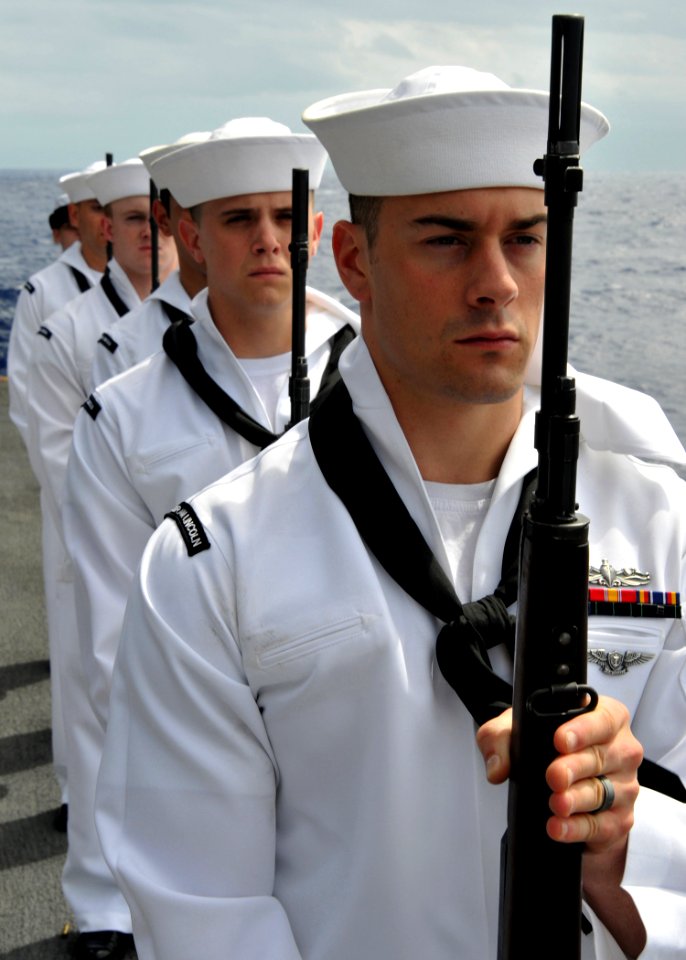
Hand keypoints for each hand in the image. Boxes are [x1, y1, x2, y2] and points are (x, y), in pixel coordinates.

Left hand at [475, 696, 641, 851]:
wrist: (562, 791)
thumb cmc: (546, 748)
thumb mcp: (516, 732)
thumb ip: (499, 738)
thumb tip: (498, 768)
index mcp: (607, 718)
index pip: (602, 720)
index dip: (583, 729)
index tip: (560, 740)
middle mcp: (621, 750)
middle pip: (601, 757)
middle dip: (575, 767)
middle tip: (554, 776)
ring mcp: (624, 786)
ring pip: (602, 792)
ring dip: (577, 799)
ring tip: (557, 803)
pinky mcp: (619, 819)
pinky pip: (601, 825)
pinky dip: (577, 828)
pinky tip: (558, 827)